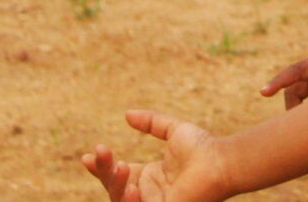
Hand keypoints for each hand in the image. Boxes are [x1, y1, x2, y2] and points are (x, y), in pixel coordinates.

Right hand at [81, 109, 227, 201]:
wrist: (220, 161)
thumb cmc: (203, 148)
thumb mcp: (174, 131)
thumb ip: (152, 123)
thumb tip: (126, 114)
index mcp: (150, 176)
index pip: (117, 175)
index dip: (101, 168)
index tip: (87, 156)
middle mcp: (148, 192)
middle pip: (113, 187)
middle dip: (103, 171)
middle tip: (100, 151)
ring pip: (119, 200)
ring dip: (115, 185)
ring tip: (122, 165)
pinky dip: (130, 200)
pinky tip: (134, 187)